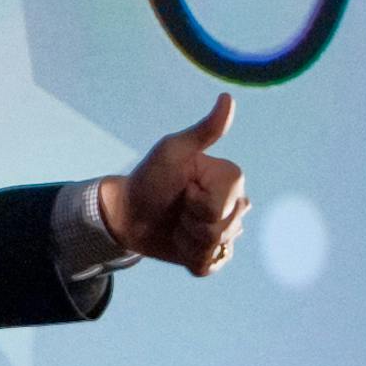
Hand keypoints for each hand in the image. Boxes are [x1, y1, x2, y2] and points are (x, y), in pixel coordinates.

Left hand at [101, 93, 249, 275]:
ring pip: (215, 249)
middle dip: (191, 223)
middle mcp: (238, 204)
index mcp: (232, 178)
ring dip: (187, 241)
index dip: (197, 203)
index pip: (222, 206)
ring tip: (176, 224)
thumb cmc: (148, 177)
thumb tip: (228, 98)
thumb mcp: (172, 151)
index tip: (183, 189)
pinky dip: (188, 258)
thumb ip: (204, 131)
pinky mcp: (214, 254)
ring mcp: (227, 231)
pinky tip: (179, 242)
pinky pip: (209, 266)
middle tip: (178, 208)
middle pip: (222, 230)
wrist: (127, 212)